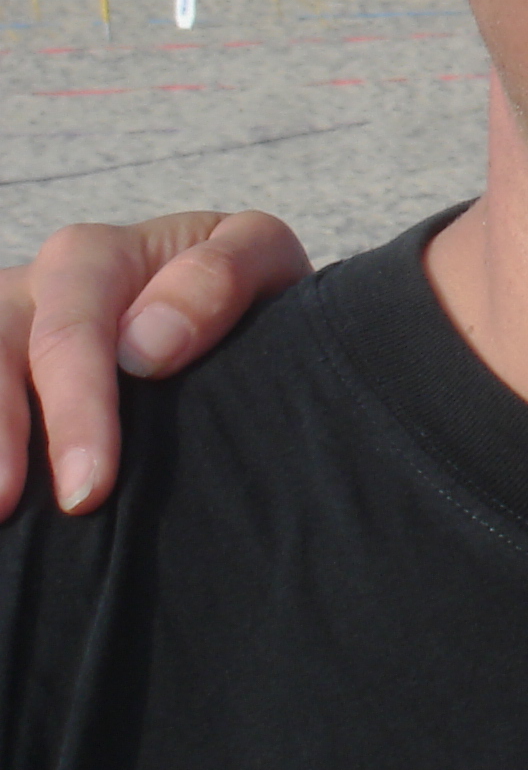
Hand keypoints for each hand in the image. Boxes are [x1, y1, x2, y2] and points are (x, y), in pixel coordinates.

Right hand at [0, 212, 311, 516]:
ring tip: (1, 515)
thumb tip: (144, 347)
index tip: (91, 487)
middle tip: (54, 513)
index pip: (68, 333)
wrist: (227, 299)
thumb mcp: (259, 254)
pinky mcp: (1, 375)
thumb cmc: (240, 283)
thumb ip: (222, 275)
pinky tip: (6, 505)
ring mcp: (4, 334)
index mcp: (93, 259)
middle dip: (10, 441)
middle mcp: (32, 293)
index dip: (76, 411)